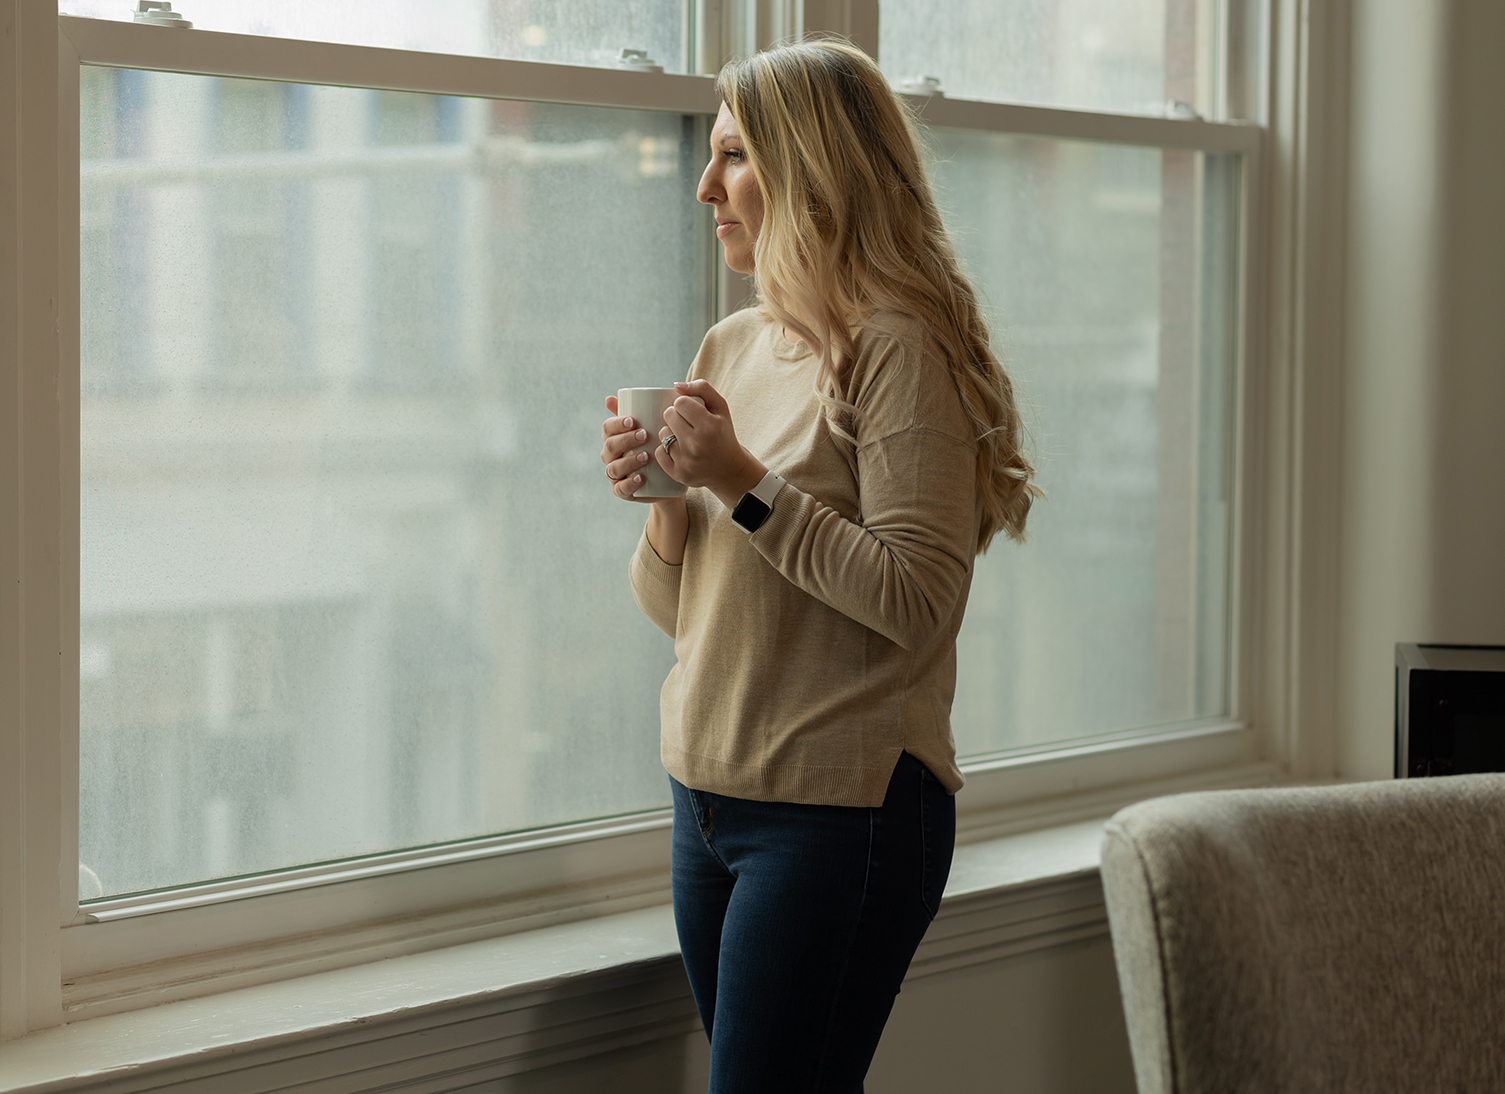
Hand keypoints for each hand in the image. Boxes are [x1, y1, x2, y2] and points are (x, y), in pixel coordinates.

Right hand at [600, 395, 660, 501]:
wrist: (668, 478)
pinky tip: (641, 478)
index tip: (634, 420)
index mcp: (613, 437)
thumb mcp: (651, 426)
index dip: (617, 424)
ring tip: (646, 456)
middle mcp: (610, 456)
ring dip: (629, 461)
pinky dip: (630, 483)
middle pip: (610, 446)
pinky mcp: (623, 491)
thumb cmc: (657, 446)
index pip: (608, 428)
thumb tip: (616, 395)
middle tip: (644, 435)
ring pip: (614, 467)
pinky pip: (621, 489)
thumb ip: (640, 409)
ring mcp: (615, 474)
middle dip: (626, 440)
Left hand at [658, 381, 765, 508]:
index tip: (692, 411)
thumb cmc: (722, 433)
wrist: (729, 469)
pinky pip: (659, 453)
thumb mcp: (720, 407)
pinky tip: (680, 451)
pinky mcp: (679, 474)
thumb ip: (702, 388)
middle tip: (688, 424)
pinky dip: (666, 450)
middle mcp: (697, 444)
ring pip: (663, 434)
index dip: (684, 404)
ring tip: (685, 439)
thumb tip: (676, 385)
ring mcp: (687, 461)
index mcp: (710, 426)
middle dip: (676, 417)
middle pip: (668, 415)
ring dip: (670, 433)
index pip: (679, 402)